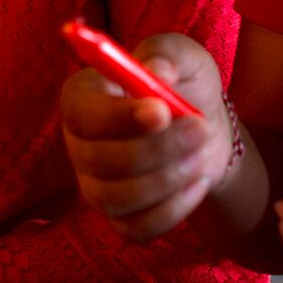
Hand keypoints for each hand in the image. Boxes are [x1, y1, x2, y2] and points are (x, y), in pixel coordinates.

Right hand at [60, 34, 232, 240]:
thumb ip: (168, 54)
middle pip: (98, 159)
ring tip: (201, 155)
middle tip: (201, 130)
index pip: (82, 114)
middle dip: (156, 149)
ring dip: (167, 179)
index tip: (162, 111)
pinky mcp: (119, 218)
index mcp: (82, 98)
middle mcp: (79, 145)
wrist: (203, 131)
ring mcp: (95, 186)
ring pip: (116, 198)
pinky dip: (172, 210)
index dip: (117, 117)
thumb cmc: (184, 86)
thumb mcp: (184, 57)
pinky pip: (135, 228)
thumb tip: (157, 71)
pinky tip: (197, 184)